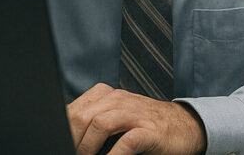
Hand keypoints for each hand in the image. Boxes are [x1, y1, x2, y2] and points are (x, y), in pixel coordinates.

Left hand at [67, 83, 205, 154]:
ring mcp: (135, 114)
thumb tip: (66, 139)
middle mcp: (119, 100)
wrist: (185, 127)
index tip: (57, 145)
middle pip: (81, 117)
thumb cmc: (146, 127)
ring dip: (86, 148)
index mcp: (106, 95)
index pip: (71, 110)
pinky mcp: (150, 131)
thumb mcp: (116, 119)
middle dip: (71, 141)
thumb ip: (92, 123)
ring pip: (99, 124)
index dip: (61, 130)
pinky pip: (126, 142)